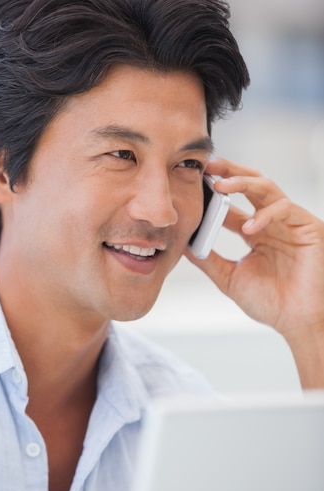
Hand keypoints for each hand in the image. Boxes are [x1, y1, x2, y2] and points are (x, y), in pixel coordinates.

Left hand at [184, 158, 323, 386]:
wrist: (297, 321)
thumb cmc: (270, 302)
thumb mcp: (230, 277)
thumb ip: (208, 259)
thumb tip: (182, 243)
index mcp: (255, 232)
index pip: (232, 204)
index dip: (213, 194)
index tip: (193, 186)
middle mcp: (271, 223)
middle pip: (250, 185)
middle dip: (229, 173)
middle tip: (208, 168)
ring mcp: (289, 223)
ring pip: (267, 188)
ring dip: (244, 183)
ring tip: (221, 186)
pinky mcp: (307, 227)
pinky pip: (285, 209)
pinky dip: (265, 215)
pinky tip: (249, 228)